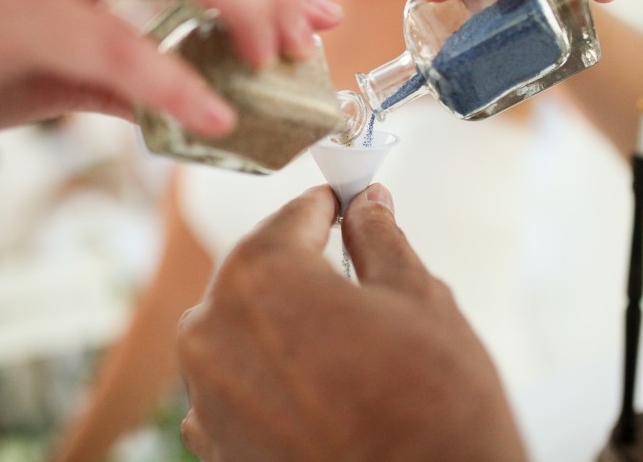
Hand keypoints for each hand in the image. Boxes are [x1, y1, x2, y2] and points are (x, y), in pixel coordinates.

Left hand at [177, 184, 526, 460]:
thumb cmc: (436, 405)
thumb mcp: (419, 297)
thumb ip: (378, 238)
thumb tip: (366, 206)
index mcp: (261, 276)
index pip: (293, 216)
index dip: (328, 206)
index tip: (347, 204)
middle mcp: (213, 330)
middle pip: (258, 271)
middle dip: (303, 266)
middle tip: (354, 275)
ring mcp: (206, 395)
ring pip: (241, 328)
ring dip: (282, 322)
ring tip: (344, 345)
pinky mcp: (213, 446)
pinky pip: (234, 384)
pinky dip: (267, 376)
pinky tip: (317, 390)